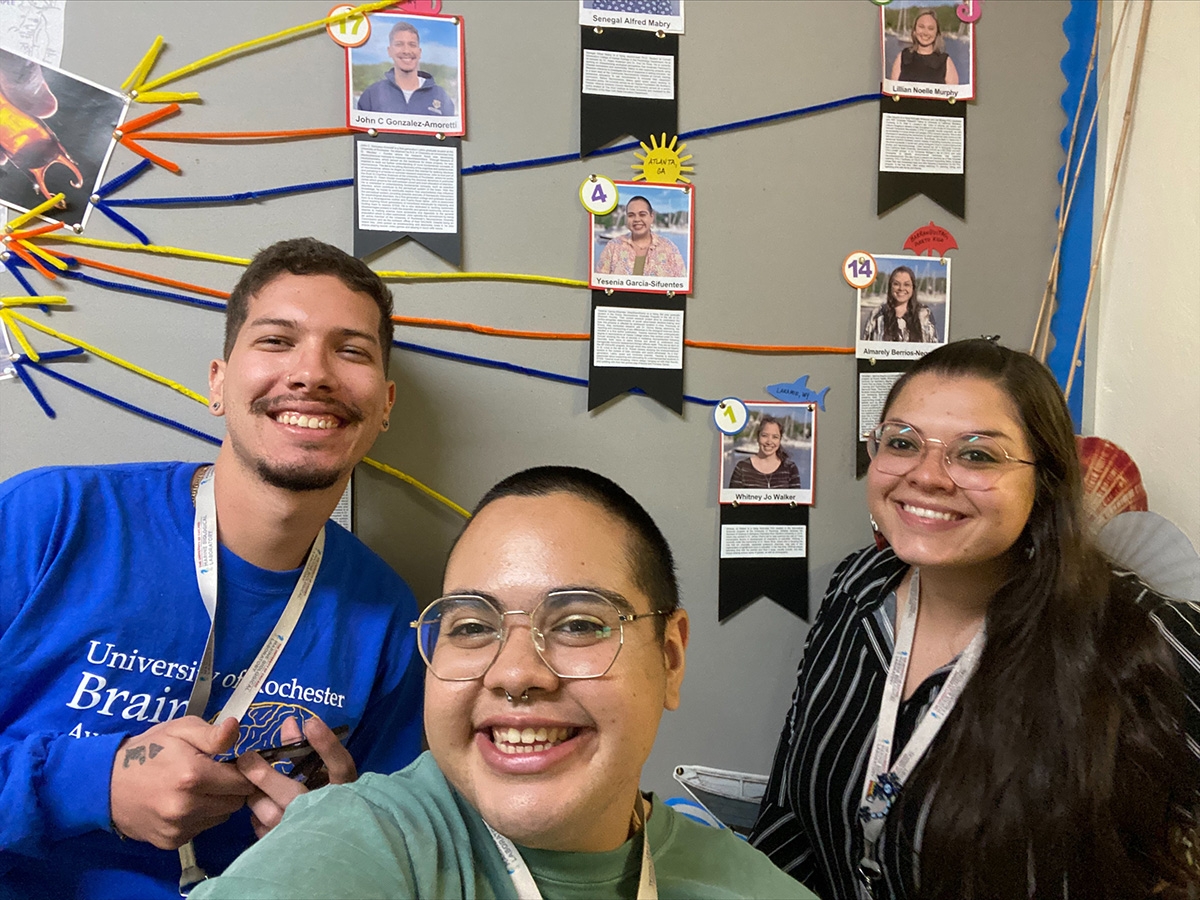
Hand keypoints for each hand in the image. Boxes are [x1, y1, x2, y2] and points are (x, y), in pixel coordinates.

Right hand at [109, 716, 253, 849]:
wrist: (104, 784)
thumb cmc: (147, 751)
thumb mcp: (180, 730)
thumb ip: (212, 734)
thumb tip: (236, 728)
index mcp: (193, 776)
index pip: (242, 781)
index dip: (242, 771)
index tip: (234, 764)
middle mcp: (188, 807)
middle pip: (235, 802)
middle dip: (232, 788)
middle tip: (215, 775)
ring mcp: (178, 828)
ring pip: (221, 817)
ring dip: (218, 803)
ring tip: (198, 788)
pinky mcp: (170, 842)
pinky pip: (202, 829)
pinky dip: (200, 817)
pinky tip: (185, 803)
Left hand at [238, 716, 355, 838]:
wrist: (324, 844)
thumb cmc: (323, 799)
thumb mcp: (321, 773)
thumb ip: (304, 749)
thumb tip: (288, 722)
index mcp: (344, 791)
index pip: (341, 766)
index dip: (327, 745)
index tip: (311, 723)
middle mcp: (327, 813)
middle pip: (294, 795)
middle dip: (266, 777)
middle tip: (245, 759)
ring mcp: (305, 834)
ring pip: (272, 814)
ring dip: (257, 797)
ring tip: (249, 786)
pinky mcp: (286, 848)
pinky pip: (263, 830)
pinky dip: (256, 815)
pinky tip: (259, 805)